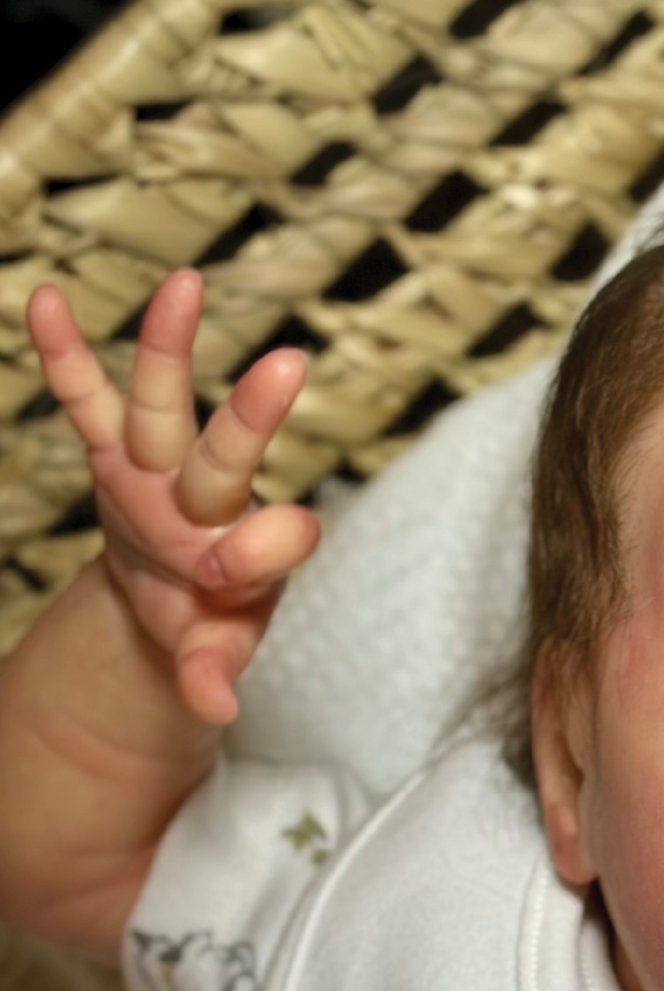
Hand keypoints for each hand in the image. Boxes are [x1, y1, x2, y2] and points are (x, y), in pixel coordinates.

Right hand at [26, 267, 318, 724]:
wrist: (174, 600)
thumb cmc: (211, 623)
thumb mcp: (213, 654)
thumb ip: (212, 674)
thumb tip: (216, 707)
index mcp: (250, 550)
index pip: (273, 539)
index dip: (260, 550)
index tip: (227, 576)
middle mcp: (208, 499)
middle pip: (228, 454)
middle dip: (254, 417)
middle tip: (289, 366)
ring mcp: (156, 469)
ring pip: (162, 406)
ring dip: (169, 349)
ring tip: (185, 282)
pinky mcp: (111, 454)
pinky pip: (85, 400)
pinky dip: (66, 354)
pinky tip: (46, 296)